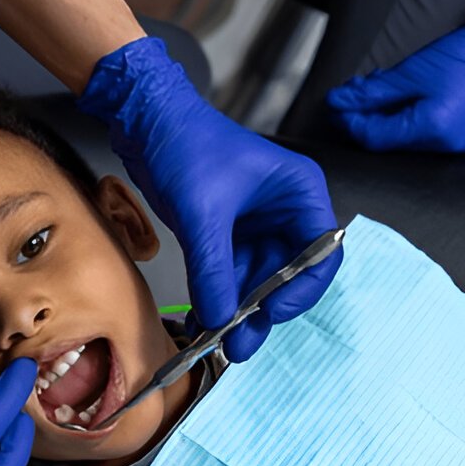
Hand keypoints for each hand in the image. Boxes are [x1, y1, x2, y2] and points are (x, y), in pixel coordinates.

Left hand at [79, 36, 341, 361]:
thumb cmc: (184, 143)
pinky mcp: (224, 231)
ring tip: (215, 340)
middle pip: (286, 274)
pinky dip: (215, 295)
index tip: (271, 312)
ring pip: (254, 278)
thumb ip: (213, 268)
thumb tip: (221, 317)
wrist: (144, 120)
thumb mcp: (202, 212)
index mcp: (300, 192)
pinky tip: (201, 319)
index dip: (300, 289)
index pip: (320, 253)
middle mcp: (284, 210)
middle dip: (261, 309)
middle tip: (239, 345)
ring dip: (235, 309)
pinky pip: (227, 272)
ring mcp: (253, 223)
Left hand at [328, 0, 464, 150]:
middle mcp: (444, 147)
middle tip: (348, 94)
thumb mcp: (410, 72)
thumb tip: (337, 103)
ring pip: (399, 138)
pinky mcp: (456, 138)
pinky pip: (418, 133)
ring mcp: (453, 146)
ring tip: (371, 88)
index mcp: (432, 131)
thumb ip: (370, 92)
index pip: (373, 138)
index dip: (348, 121)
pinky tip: (394, 95)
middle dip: (361, 117)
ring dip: (379, 115)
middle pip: (384, 141)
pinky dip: (400, 116)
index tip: (334, 104)